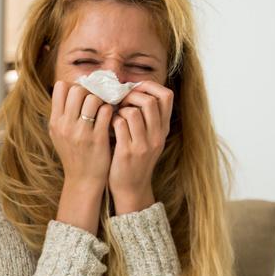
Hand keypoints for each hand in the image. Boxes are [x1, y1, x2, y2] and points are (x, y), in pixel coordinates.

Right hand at [48, 81, 112, 232]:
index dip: (74, 86)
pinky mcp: (98, 138)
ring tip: (105, 108)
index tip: (83, 94)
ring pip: (93, 98)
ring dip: (102, 100)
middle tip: (97, 99)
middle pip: (77, 90)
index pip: (61, 88)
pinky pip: (106, 112)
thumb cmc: (73, 155)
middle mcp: (65, 125)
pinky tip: (112, 117)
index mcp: (55, 122)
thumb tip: (69, 89)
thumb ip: (62, 114)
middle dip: (90, 91)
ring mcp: (81, 132)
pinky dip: (111, 111)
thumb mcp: (59, 135)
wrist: (82, 181)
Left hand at [108, 81, 173, 213]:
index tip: (134, 89)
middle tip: (119, 100)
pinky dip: (111, 120)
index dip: (149, 87)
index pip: (167, 96)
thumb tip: (131, 90)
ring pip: (132, 111)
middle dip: (130, 95)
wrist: (131, 188)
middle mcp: (157, 135)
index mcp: (163, 129)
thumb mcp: (148, 138)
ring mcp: (143, 144)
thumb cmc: (134, 158)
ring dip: (118, 109)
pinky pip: (119, 124)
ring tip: (113, 114)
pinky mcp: (128, 152)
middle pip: (149, 101)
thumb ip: (145, 117)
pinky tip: (107, 125)